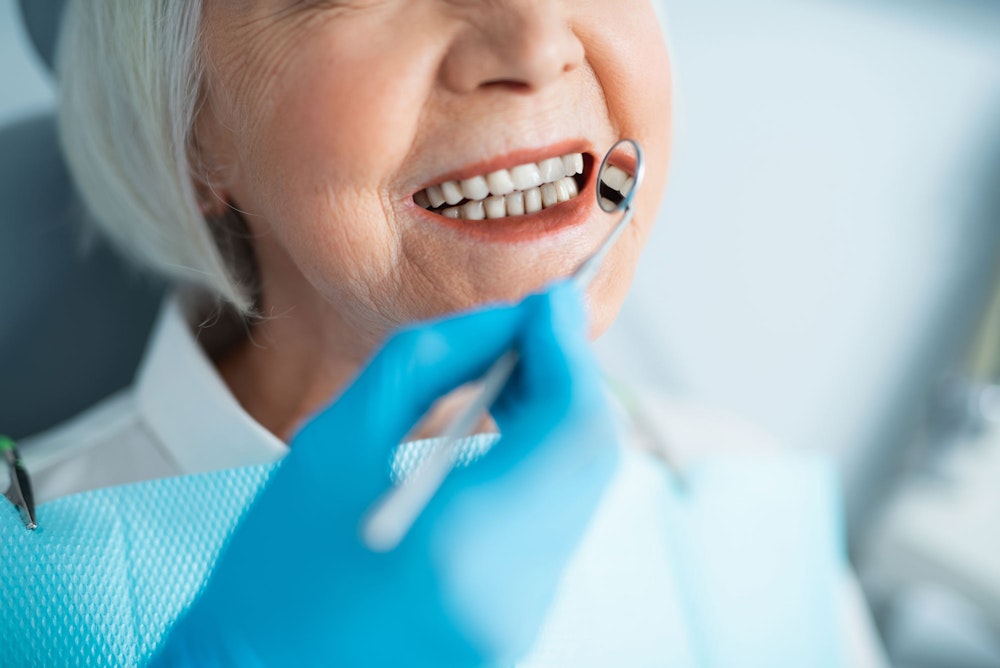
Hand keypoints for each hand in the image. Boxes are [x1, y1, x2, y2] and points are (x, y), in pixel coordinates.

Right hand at [150, 282, 618, 665]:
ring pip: (583, 488)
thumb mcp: (334, 442)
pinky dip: (545, 464)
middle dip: (571, 375)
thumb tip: (507, 321)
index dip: (568, 347)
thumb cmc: (275, 570)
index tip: (549, 299)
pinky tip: (504, 433)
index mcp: (465, 539)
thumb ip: (429, 364)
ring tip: (511, 370)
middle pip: (592, 455)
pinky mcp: (518, 624)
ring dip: (561, 416)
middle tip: (533, 326)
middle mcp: (515, 588)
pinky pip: (559, 523)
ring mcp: (525, 616)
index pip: (572, 424)